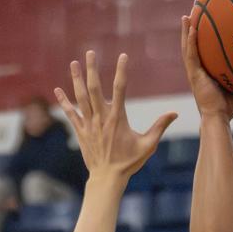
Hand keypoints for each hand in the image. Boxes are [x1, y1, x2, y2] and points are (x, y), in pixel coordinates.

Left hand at [54, 51, 176, 184]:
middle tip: (90, 52)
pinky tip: (57, 90)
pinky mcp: (81, 131)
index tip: (123, 56)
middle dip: (92, 69)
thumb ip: (160, 127)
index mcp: (118, 118)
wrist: (107, 179)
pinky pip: (70, 114)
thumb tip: (175, 114)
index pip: (120, 89)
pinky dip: (63, 102)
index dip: (122, 71)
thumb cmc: (129, 163)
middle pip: (94, 88)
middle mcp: (101, 118)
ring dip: (76, 79)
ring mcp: (89, 124)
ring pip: (81, 97)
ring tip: (73, 63)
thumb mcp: (148, 146)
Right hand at [181, 11, 232, 120]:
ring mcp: (194, 73)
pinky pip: (191, 55)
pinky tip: (192, 29)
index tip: (199, 26)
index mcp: (203, 74)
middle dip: (188, 31)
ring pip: (187, 48)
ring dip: (186, 32)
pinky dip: (190, 42)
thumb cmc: (227, 108)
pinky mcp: (194, 76)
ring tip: (186, 17)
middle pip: (190, 47)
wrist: (218, 118)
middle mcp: (196, 72)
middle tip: (189, 16)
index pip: (199, 53)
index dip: (197, 41)